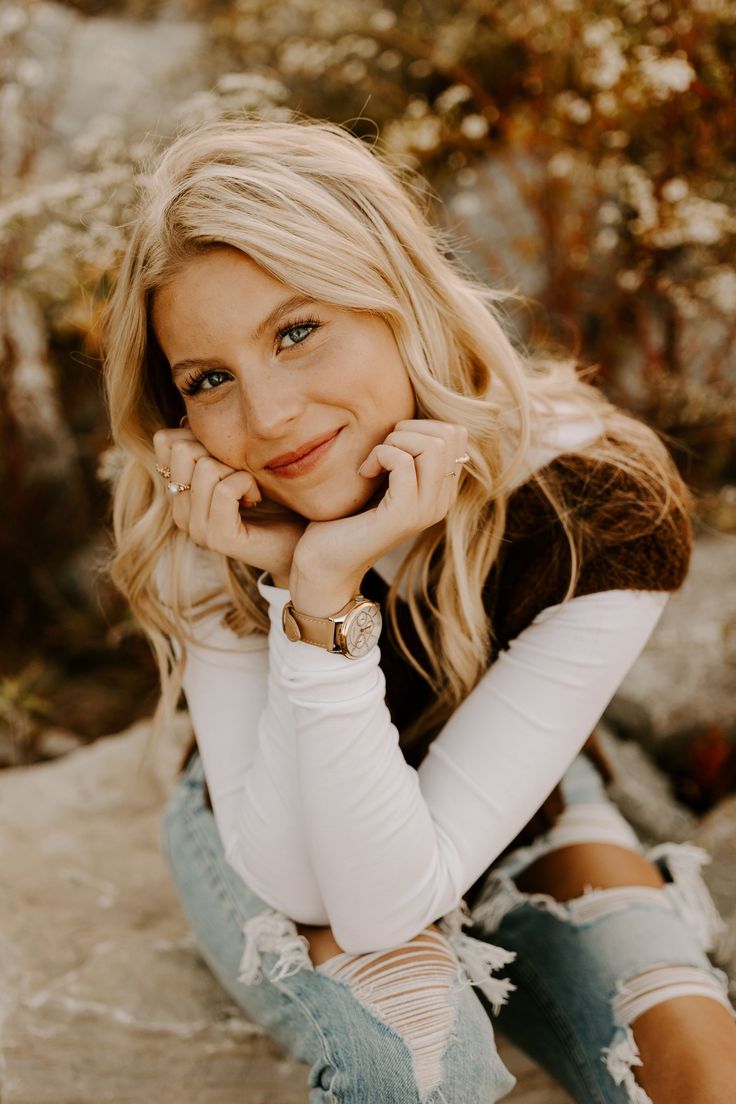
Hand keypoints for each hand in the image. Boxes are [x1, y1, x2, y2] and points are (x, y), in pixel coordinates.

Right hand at [153, 427, 306, 581]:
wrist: (298, 540)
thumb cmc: (272, 498)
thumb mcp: (236, 462)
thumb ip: (211, 445)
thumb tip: (187, 416)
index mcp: (178, 491)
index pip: (165, 440)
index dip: (200, 435)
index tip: (226, 456)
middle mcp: (180, 511)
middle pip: (183, 449)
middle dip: (219, 451)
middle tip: (241, 473)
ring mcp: (196, 527)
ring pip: (205, 467)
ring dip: (237, 470)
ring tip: (251, 489)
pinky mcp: (218, 538)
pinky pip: (225, 489)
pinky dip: (248, 484)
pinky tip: (256, 498)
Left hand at [289, 419, 468, 614]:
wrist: (324, 562)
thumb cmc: (345, 516)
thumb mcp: (381, 477)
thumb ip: (403, 453)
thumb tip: (409, 417)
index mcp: (441, 490)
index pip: (455, 434)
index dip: (419, 426)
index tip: (389, 446)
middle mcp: (441, 502)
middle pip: (448, 435)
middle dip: (407, 430)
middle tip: (379, 451)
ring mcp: (426, 510)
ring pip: (433, 445)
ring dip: (394, 442)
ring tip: (372, 462)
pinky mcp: (403, 516)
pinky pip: (402, 462)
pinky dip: (378, 456)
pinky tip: (363, 473)